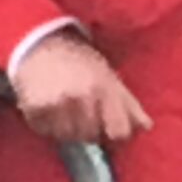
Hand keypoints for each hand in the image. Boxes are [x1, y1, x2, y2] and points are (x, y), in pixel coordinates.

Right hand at [11, 30, 151, 145]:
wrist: (39, 44)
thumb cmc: (79, 61)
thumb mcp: (109, 76)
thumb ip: (129, 104)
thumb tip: (146, 128)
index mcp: (105, 88)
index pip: (120, 132)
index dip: (115, 133)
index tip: (108, 127)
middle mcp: (82, 96)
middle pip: (91, 137)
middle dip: (88, 129)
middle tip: (81, 111)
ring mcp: (57, 103)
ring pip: (67, 137)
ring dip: (66, 129)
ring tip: (64, 108)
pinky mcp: (34, 106)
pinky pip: (44, 131)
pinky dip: (45, 124)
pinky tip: (47, 107)